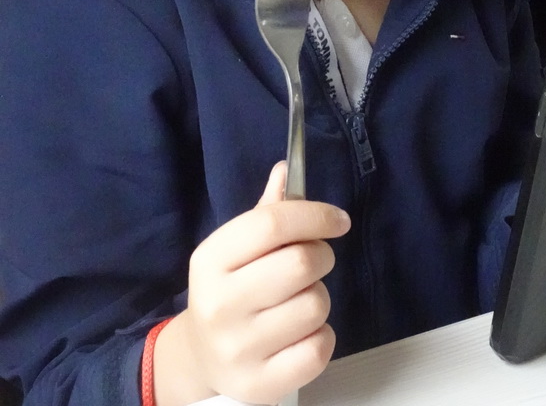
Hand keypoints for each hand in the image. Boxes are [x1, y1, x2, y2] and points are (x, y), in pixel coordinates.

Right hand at [154, 162, 350, 405]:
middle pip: (301, 263)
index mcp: (210, 260)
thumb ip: (266, 211)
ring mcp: (238, 349)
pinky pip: (319, 349)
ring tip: (299, 300)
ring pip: (316, 305)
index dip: (315, 215)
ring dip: (319, 297)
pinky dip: (322, 337)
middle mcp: (219, 304)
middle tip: (316, 260)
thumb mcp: (236, 248)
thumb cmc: (229, 289)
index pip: (272, 223)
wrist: (200, 358)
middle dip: (322, 255)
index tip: (338, 220)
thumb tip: (287, 168)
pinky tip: (301, 334)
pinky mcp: (259, 385)